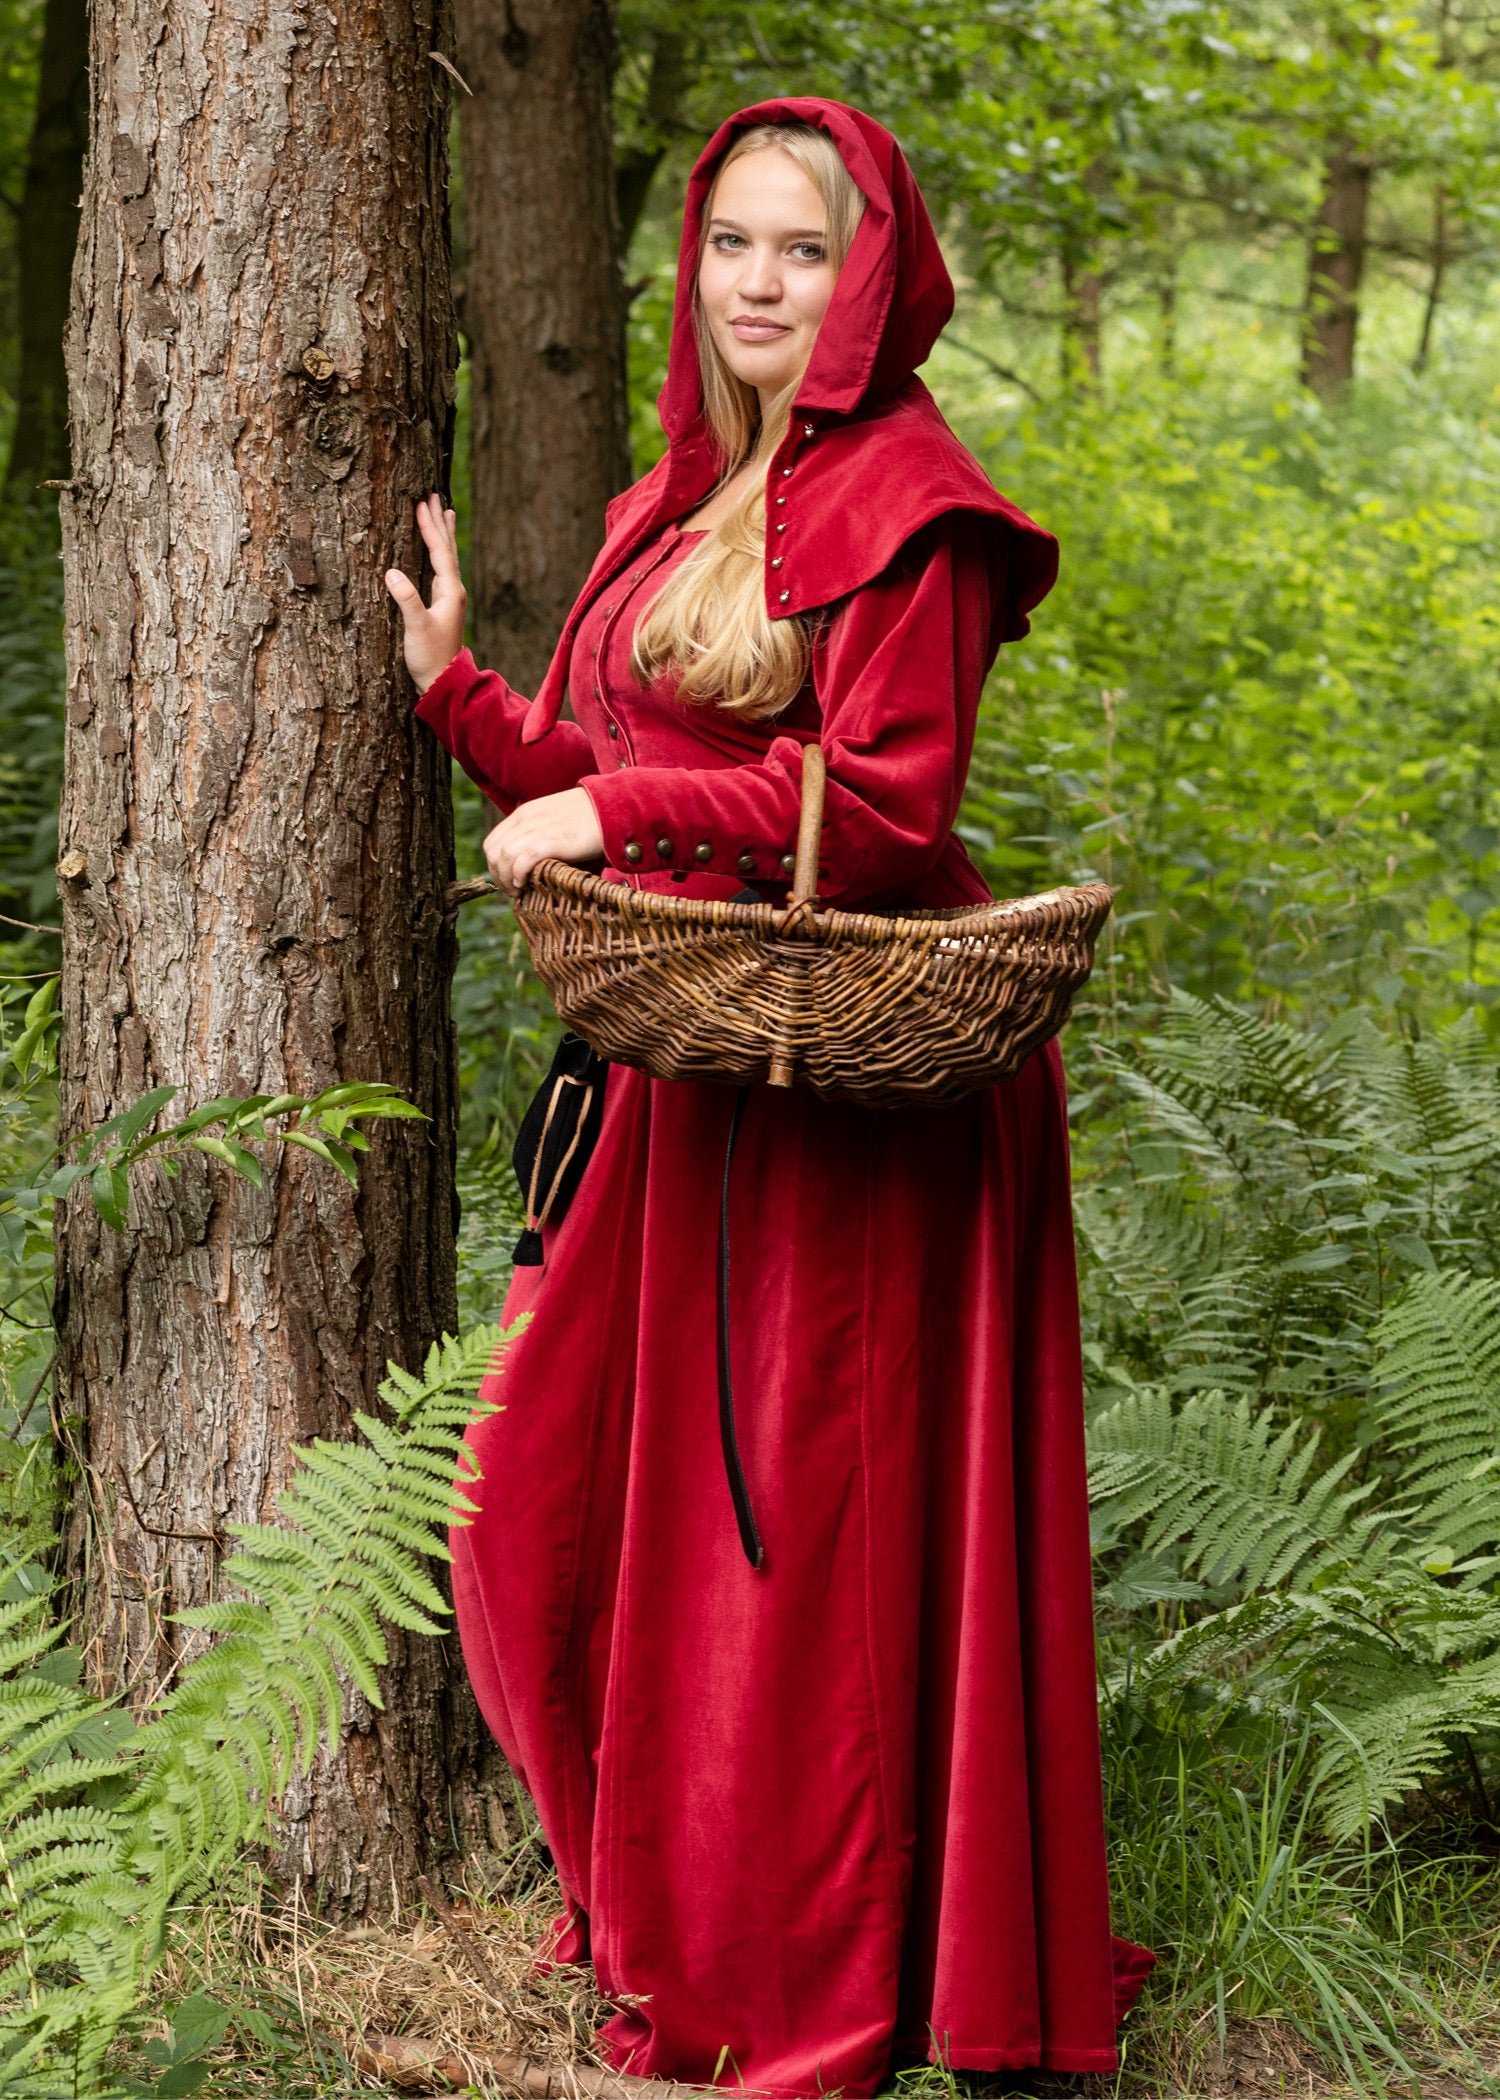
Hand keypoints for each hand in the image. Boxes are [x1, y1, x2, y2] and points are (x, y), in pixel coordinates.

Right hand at [385, 494, 466, 692]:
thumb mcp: (416, 628)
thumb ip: (406, 600)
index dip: (430, 527)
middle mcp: (453, 591)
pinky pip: (440, 570)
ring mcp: (449, 599)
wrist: (442, 682)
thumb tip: (391, 572)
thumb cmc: (430, 658)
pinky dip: (437, 553)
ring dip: (442, 535)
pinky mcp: (442, 606)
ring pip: (445, 558)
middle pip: (446, 549)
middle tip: (435, 496)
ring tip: (444, 513)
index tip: (422, 503)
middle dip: (439, 522)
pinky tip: (435, 553)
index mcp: (450, 592)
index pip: (439, 552)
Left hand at [484, 788, 604, 894]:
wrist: (613, 808)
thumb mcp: (554, 819)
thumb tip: (529, 858)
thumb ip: (539, 833)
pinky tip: (525, 884)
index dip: (495, 865)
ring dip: (506, 879)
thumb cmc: (589, 819)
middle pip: (493, 852)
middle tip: (512, 890)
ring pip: (503, 857)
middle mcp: (526, 820)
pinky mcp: (551, 842)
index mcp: (524, 813)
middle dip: (498, 875)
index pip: (492, 842)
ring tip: (518, 891)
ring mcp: (537, 829)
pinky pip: (521, 860)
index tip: (507, 879)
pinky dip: (518, 875)